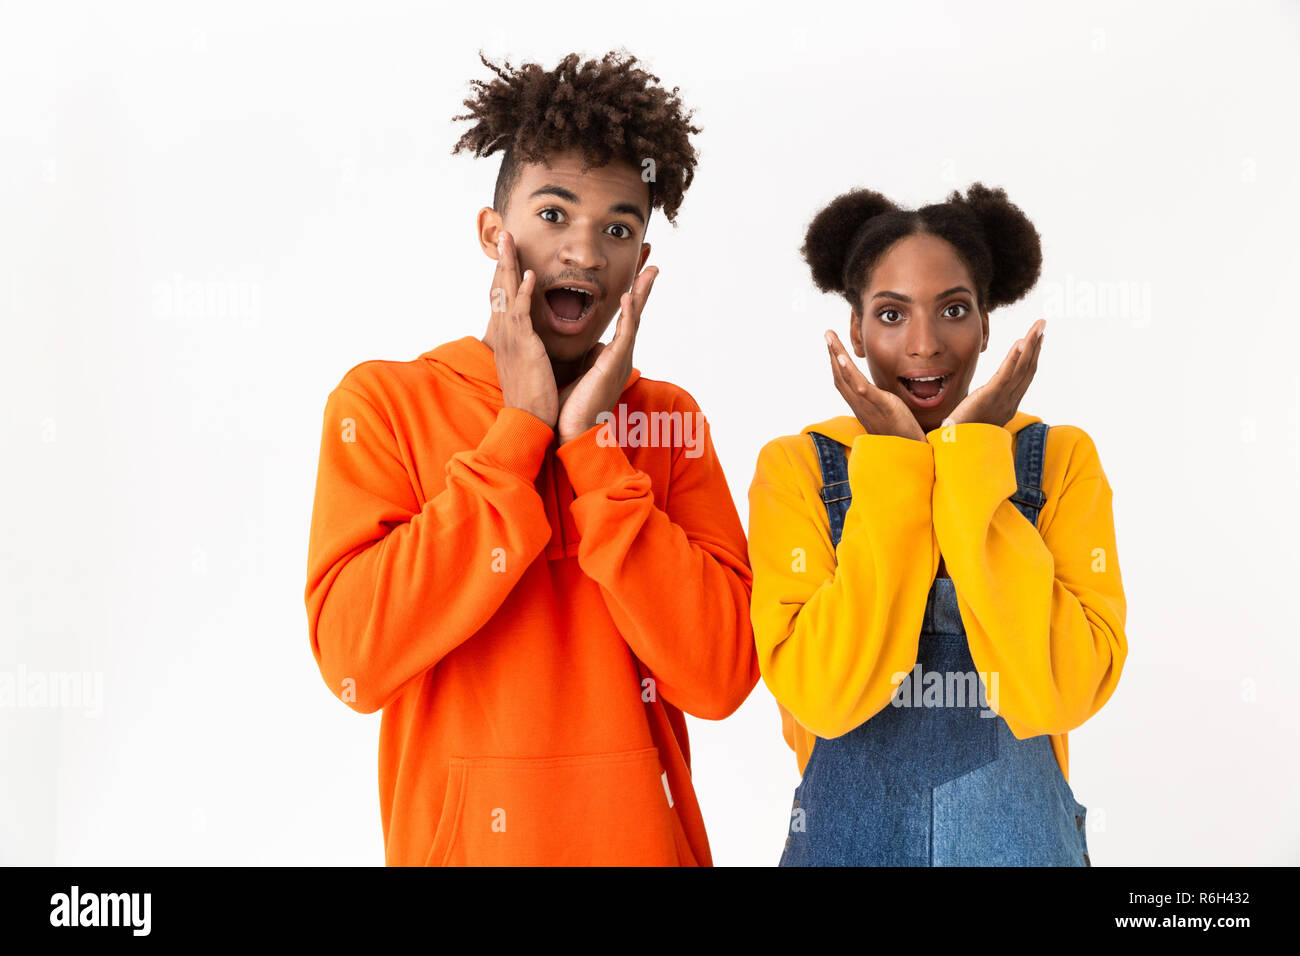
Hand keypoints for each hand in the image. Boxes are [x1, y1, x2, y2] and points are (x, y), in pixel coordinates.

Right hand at [486, 231, 558, 428]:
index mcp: (508, 338)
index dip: (506, 274)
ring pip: (507, 294)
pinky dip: (524, 292)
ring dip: (508, 265)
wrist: (529, 421)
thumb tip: (538, 341)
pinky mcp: (523, 347)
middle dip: (502, 261)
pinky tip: (529, 274)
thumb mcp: (530, 365)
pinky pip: (521, 314)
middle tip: (503, 234)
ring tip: (509, 240)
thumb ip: (533, 348)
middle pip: (500, 289)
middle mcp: (505, 335)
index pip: (504, 299)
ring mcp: (512, 339)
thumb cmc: (534, 397)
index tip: (508, 253)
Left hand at [556, 265, 657, 445]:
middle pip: (635, 313)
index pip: (625, 317)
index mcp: (613, 355)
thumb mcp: (583, 372)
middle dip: (644, 287)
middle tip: (653, 262)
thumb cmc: (575, 406)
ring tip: (650, 271)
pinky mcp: (614, 365)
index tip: (637, 272)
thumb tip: (597, 345)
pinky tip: (629, 296)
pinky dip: (628, 314)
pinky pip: (625, 335)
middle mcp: (621, 354)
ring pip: (634, 319)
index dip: (632, 293)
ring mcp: (620, 359)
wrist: (574, 431)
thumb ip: (592, 356)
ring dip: (641, 293)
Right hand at [825, 330, 924, 441]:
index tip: (833, 346)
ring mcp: (869, 407)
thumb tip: (880, 396)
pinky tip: (843, 358)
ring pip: (846, 378)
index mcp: (862, 407)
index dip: (837, 364)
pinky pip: (862, 388)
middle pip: (840, 376)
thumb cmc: (902, 437)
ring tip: (830, 337)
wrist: (912, 455)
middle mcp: (861, 406)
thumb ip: (881, 404)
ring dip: (836, 355)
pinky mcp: (882, 407)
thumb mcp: (888, 416)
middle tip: (827, 334)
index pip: (844, 382)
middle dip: (832, 354)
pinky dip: (850, 372)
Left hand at [944, 319, 1044, 427]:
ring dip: (1031, 345)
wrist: (955, 452)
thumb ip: (983, 406)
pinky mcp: (988, 398)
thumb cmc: (963, 436)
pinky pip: (1005, 375)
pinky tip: (1021, 342)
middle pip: (1028, 369)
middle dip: (1037, 345)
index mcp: (1007, 405)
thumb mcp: (977, 417)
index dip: (1032, 357)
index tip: (1037, 339)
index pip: (1024, 376)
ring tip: (1038, 327)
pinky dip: (1014, 358)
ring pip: (1021, 369)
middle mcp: (1009, 402)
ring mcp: (1001, 400)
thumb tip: (980, 399)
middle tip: (1042, 324)